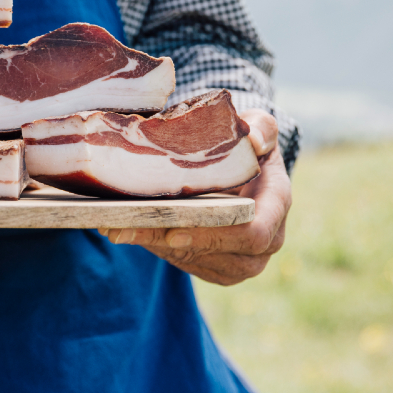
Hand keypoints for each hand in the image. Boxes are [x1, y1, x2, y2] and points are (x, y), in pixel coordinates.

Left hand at [98, 109, 290, 285]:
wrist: (238, 167)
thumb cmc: (244, 143)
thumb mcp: (256, 125)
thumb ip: (260, 127)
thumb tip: (256, 141)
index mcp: (277, 204)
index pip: (255, 232)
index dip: (216, 236)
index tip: (175, 231)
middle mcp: (266, 240)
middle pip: (218, 252)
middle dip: (169, 240)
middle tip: (126, 227)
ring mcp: (242, 259)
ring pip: (195, 261)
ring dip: (152, 244)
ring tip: (115, 225)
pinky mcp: (217, 267)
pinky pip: (185, 263)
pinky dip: (153, 246)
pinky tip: (124, 229)